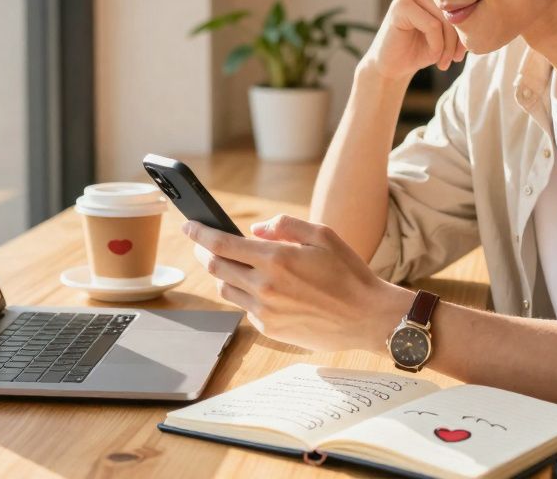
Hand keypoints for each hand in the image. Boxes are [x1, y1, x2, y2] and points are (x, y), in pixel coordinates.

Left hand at [184, 214, 412, 352]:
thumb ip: (284, 226)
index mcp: (276, 259)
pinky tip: (264, 289)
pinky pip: (247, 308)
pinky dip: (247, 295)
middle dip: (205, 253)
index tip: (189, 226)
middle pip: (216, 267)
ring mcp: (266, 311)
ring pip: (227, 289)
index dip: (199, 234)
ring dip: (225, 274)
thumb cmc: (349, 273)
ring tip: (236, 265)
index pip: (221, 245)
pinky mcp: (271, 329)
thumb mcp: (322, 235)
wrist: (367, 318)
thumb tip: (255, 230)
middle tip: (205, 245)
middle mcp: (265, 286)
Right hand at [362, 0, 466, 82]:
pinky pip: (432, 25)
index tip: (464, 49)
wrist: (395, 66)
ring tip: (445, 61)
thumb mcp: (449, 33)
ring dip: (449, 44)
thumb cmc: (424, 48)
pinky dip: (437, 45)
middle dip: (459, 38)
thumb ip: (463, 18)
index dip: (468, 24)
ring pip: (445, 16)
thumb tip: (485, 10)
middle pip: (455, 7)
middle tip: (455, 59)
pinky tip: (433, 56)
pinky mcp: (399, 6)